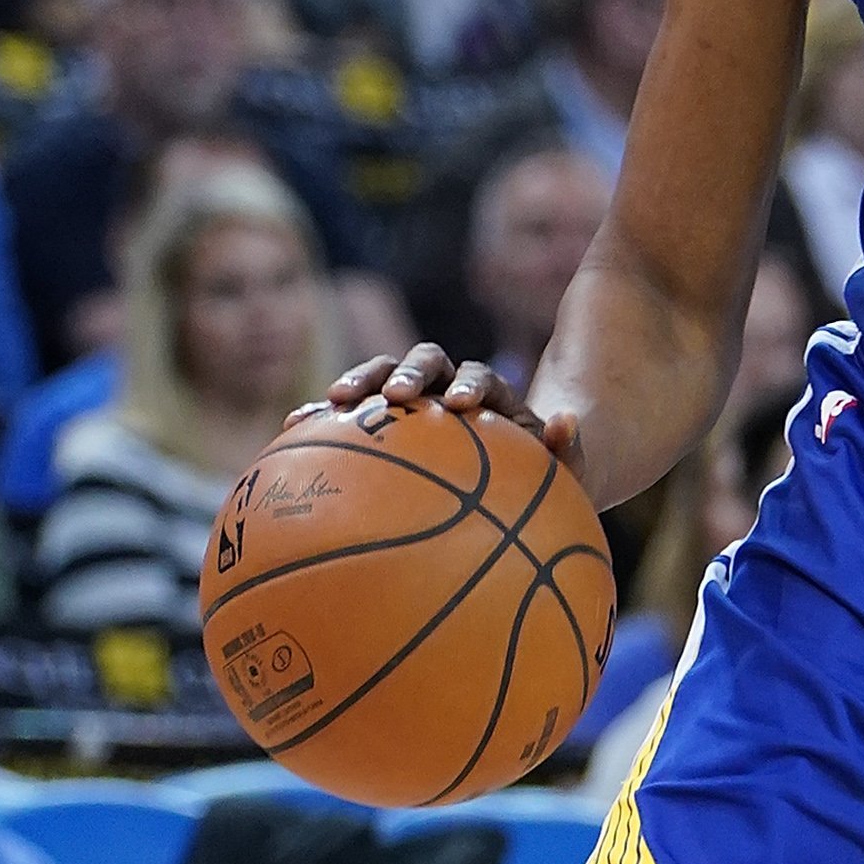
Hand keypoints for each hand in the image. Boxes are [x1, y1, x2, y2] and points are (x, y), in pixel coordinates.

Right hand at [315, 340, 583, 473]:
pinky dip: (325, 415)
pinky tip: (291, 426)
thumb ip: (572, 453)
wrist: (505, 500)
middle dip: (411, 373)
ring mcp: (412, 406)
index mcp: (493, 401)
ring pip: (385, 379)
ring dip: (363, 381)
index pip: (482, 379)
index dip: (472, 385)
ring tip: (334, 400)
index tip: (462, 404)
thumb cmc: (537, 489)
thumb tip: (567, 420)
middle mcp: (449, 392)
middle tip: (398, 394)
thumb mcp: (564, 480)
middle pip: (428, 363)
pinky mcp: (380, 424)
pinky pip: (350, 416)